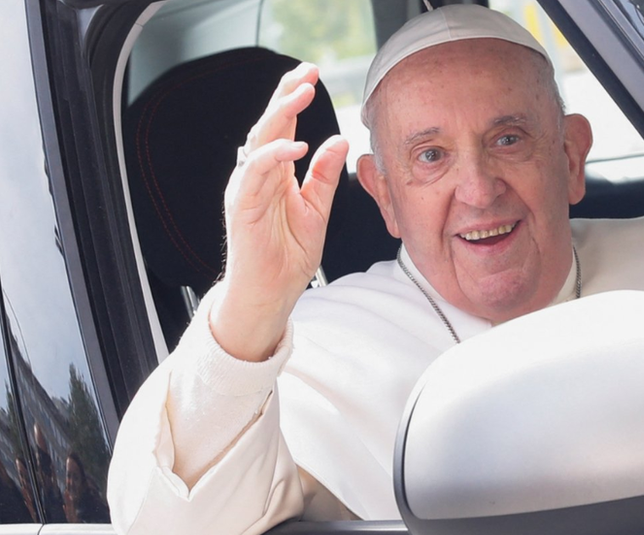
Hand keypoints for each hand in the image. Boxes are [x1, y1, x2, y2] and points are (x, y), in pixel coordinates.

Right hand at [210, 63, 348, 360]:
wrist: (272, 293)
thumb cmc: (289, 256)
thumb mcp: (318, 209)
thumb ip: (324, 175)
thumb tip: (340, 140)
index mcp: (275, 173)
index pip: (283, 126)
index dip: (294, 98)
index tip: (312, 74)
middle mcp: (259, 176)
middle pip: (269, 124)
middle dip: (287, 95)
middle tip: (308, 73)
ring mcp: (248, 189)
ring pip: (260, 140)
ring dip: (281, 114)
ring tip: (302, 93)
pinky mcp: (243, 207)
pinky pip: (255, 173)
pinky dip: (274, 155)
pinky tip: (295, 143)